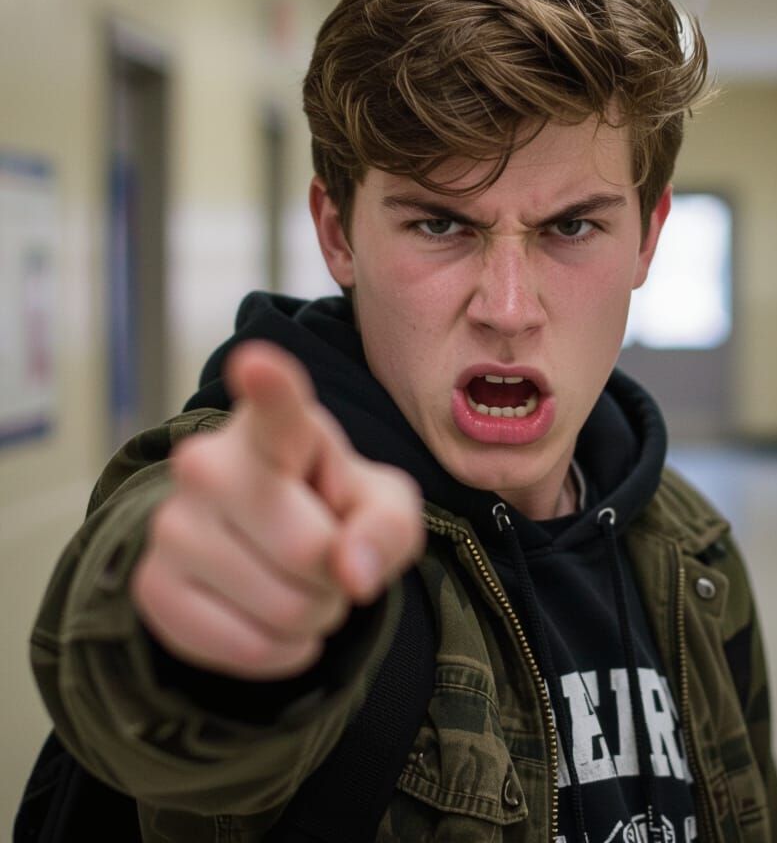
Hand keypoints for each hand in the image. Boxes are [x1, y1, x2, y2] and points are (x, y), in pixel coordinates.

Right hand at [131, 341, 424, 678]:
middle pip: (307, 549)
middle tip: (327, 554)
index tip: (258, 363)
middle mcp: (209, 464)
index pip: (275, 407)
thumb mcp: (386, 508)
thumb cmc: (335, 507)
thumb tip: (351, 574)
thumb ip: (386, 530)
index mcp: (277, 427)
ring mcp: (172, 524)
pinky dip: (280, 649)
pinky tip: (271, 616)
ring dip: (313, 613)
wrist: (274, 547)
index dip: (269, 388)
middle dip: (338, 572)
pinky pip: (246, 649)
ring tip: (299, 580)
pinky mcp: (152, 586)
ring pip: (281, 607)